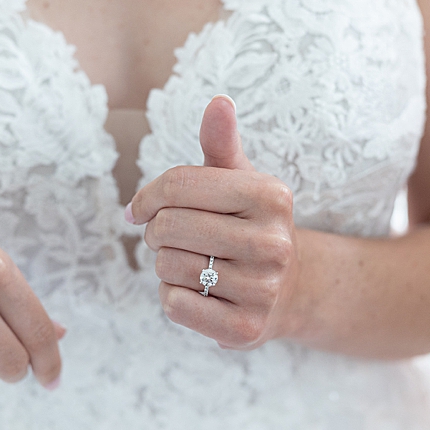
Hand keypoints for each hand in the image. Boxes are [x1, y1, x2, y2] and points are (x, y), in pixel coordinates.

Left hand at [126, 96, 298, 348]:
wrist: (291, 290)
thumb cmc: (249, 227)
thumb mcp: (240, 182)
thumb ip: (221, 144)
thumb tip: (218, 101)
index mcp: (270, 196)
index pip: (178, 185)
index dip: (146, 197)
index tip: (139, 209)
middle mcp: (273, 243)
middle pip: (168, 228)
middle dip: (156, 234)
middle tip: (170, 240)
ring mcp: (262, 289)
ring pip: (168, 267)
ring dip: (165, 267)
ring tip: (191, 265)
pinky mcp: (246, 328)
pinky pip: (175, 305)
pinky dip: (172, 298)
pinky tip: (197, 292)